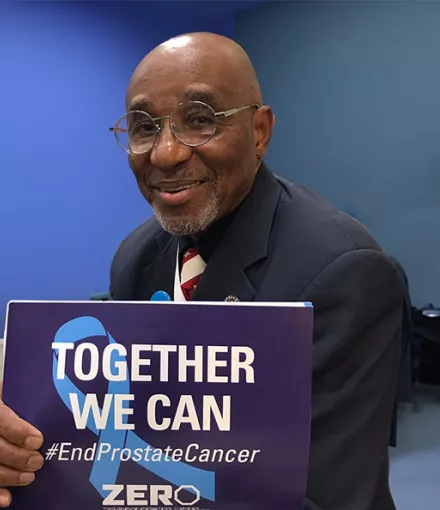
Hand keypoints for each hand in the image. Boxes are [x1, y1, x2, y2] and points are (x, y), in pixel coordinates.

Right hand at [0, 383, 43, 506]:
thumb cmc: (7, 400)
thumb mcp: (12, 394)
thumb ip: (24, 399)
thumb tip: (53, 398)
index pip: (1, 419)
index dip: (18, 431)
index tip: (37, 440)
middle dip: (18, 457)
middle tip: (38, 462)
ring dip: (9, 476)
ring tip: (28, 478)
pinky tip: (7, 499)